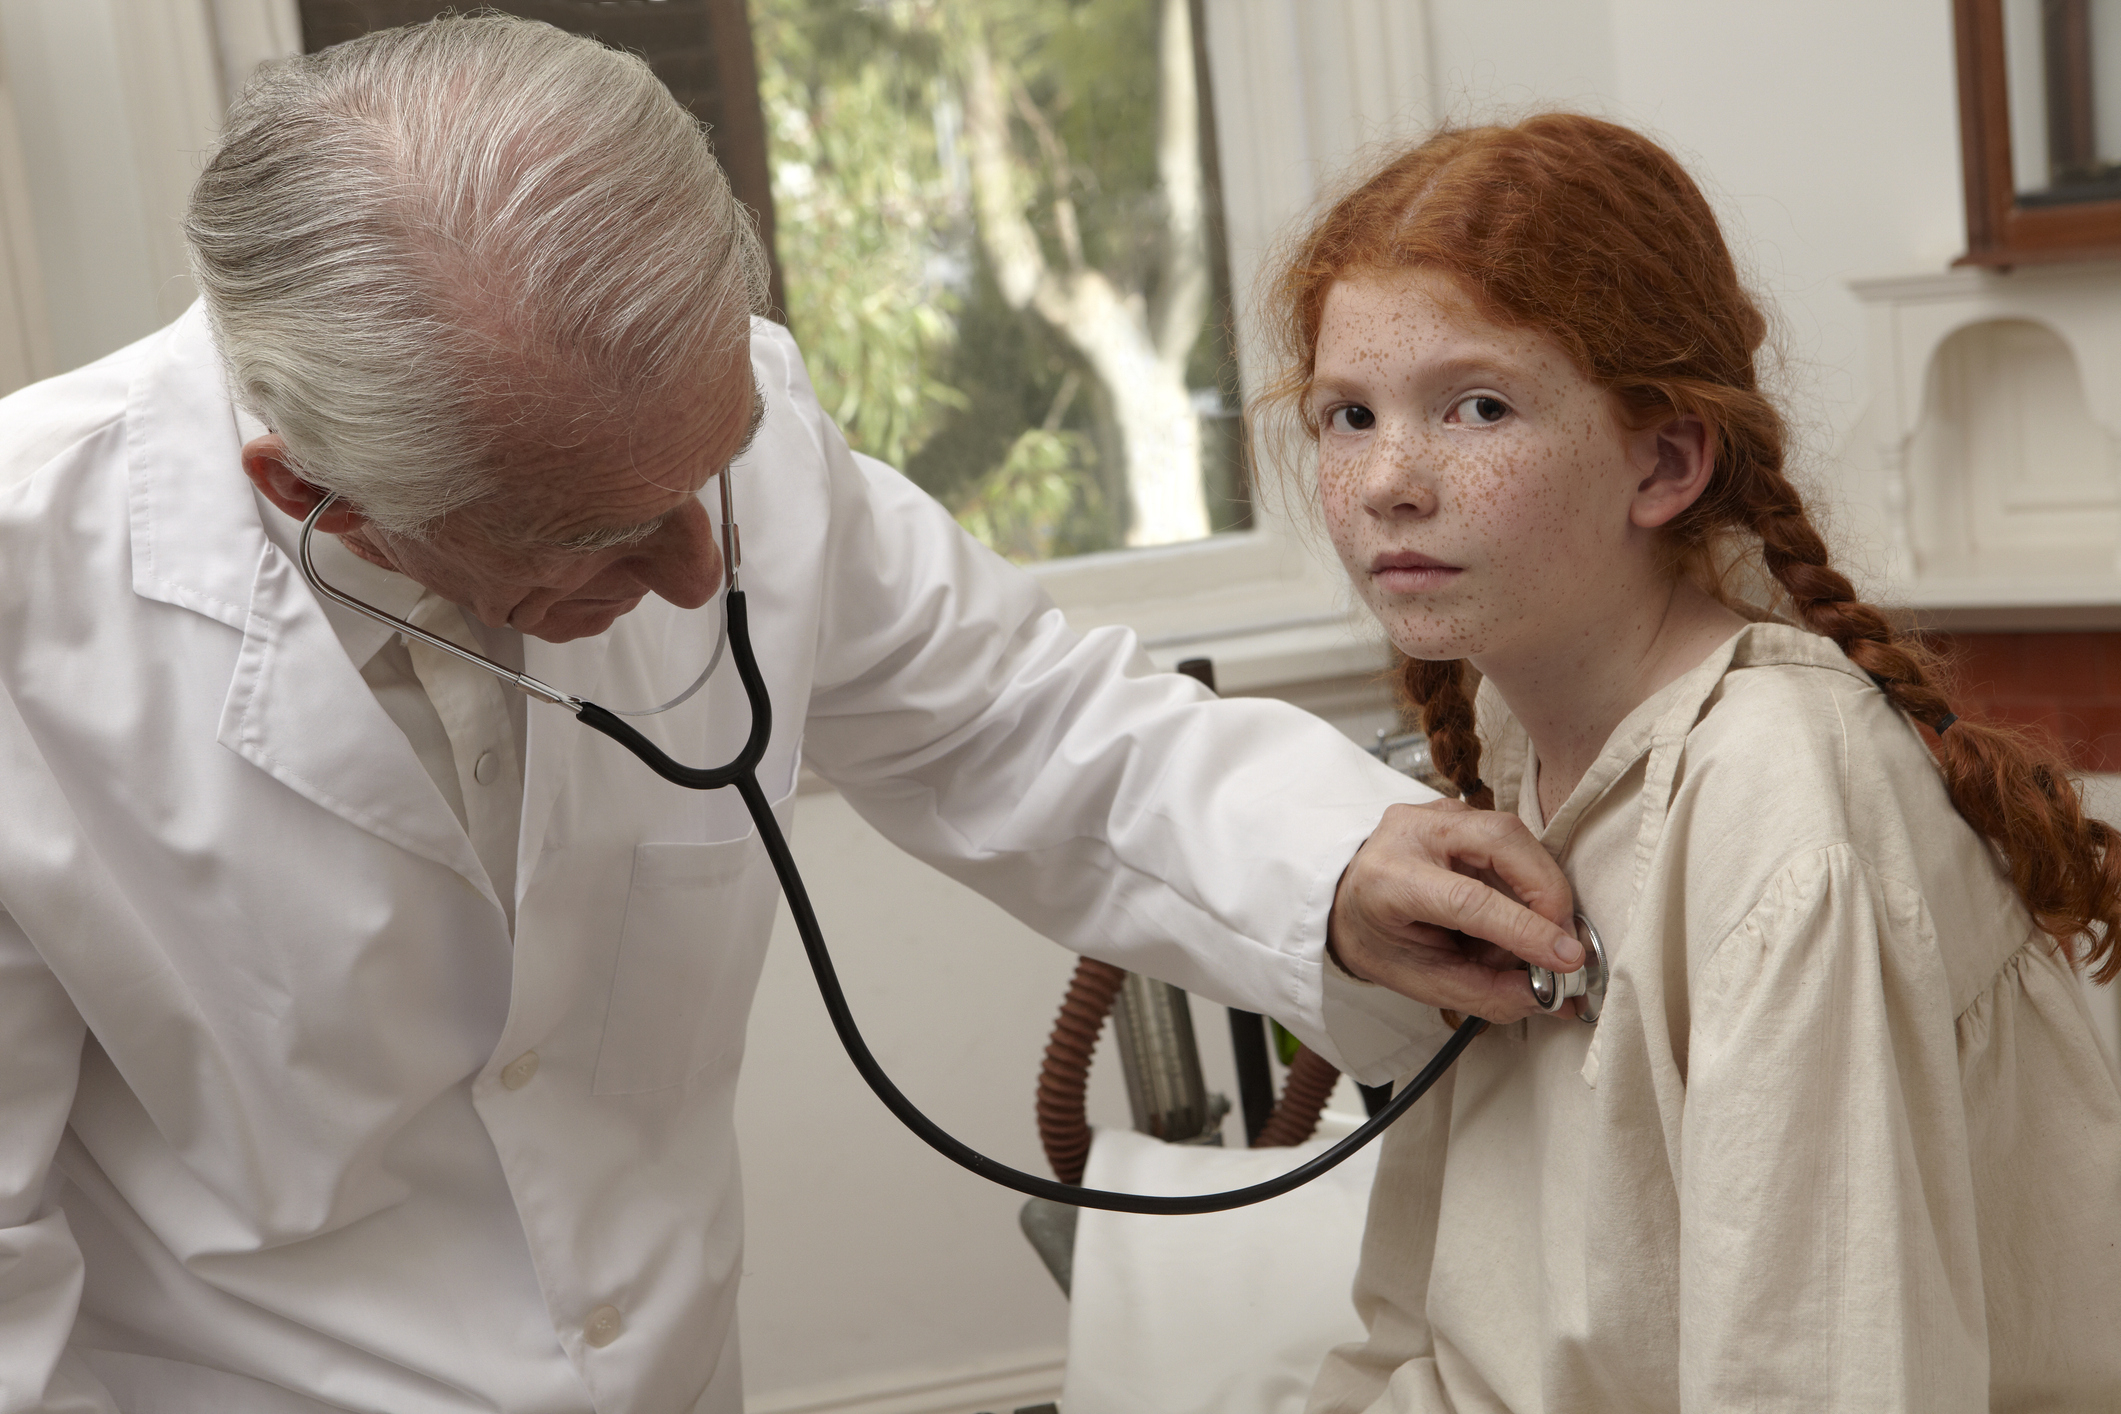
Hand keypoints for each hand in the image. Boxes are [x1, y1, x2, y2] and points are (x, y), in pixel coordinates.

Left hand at [1328, 799, 1580, 1023]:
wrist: (1346, 902)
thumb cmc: (1379, 941)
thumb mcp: (1420, 980)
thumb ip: (1485, 992)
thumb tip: (1552, 999)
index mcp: (1387, 879)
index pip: (1469, 899)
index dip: (1525, 928)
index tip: (1566, 958)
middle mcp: (1411, 832)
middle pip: (1502, 841)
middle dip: (1547, 893)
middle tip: (1563, 944)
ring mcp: (1435, 812)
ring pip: (1514, 836)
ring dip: (1537, 892)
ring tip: (1521, 939)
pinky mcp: (1458, 811)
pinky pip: (1511, 841)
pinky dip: (1526, 882)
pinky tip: (1510, 914)